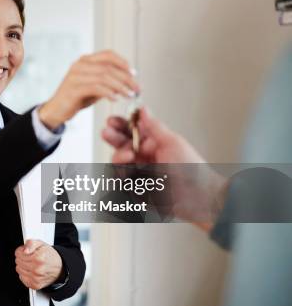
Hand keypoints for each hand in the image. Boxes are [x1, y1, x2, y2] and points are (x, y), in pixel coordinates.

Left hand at [14, 239, 62, 289]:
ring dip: (23, 265)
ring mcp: (36, 278)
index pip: (18, 253)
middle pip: (18, 261)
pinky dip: (24, 273)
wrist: (59, 268)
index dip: (21, 250)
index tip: (26, 251)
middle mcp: (37, 269)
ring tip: (31, 263)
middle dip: (22, 257)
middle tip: (30, 257)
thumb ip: (31, 243)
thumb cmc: (49, 256)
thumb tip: (25, 250)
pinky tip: (31, 270)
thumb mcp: (41, 244)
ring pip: (18, 269)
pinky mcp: (35, 285)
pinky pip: (21, 277)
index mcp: (39, 258)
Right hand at [38, 50, 139, 129]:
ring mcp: (75, 76)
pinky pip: (96, 88)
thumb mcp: (94, 86)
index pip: (108, 54)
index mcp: (85, 61)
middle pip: (108, 67)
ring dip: (120, 86)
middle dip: (126, 78)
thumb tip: (128, 79)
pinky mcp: (73, 89)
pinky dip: (108, 93)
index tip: (134, 74)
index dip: (123, 62)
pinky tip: (115, 99)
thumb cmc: (76, 98)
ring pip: (104, 77)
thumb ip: (107, 80)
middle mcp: (79, 65)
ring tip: (129, 95)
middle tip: (137, 88)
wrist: (56, 110)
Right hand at [101, 107, 226, 228]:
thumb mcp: (172, 142)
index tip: (111, 121)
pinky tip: (127, 172)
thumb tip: (143, 109)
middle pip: (121, 145)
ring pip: (117, 162)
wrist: (198, 196)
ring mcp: (139, 172)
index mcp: (153, 143)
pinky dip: (120, 175)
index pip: (132, 131)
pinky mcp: (136, 188)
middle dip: (112, 138)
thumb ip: (154, 126)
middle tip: (107, 132)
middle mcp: (144, 157)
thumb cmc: (192, 169)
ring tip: (126, 157)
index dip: (120, 125)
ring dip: (118, 157)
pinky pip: (121, 180)